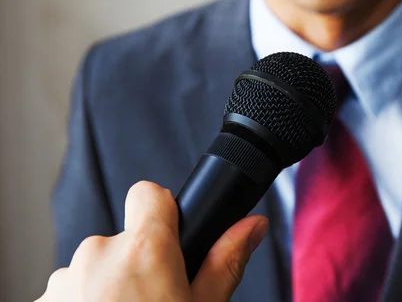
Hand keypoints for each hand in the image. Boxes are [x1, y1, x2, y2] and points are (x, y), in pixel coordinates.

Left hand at [37, 181, 268, 301]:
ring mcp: (64, 281)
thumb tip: (253, 226)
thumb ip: (226, 260)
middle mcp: (98, 256)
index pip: (149, 193)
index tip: (170, 233)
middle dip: (139, 263)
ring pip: (96, 268)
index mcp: (145, 250)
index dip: (163, 210)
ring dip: (108, 288)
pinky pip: (71, 292)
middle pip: (125, 239)